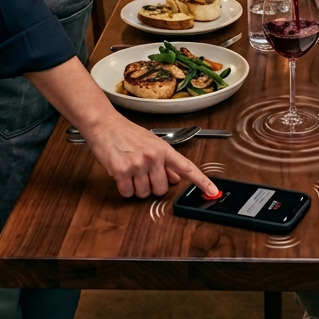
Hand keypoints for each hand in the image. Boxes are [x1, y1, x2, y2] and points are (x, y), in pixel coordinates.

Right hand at [84, 111, 218, 198]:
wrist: (104, 125)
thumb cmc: (127, 133)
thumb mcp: (151, 142)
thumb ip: (165, 161)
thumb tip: (177, 177)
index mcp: (164, 149)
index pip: (187, 167)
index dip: (202, 181)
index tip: (213, 191)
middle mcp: (154, 157)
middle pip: (162, 189)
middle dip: (152, 186)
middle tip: (143, 173)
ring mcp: (138, 165)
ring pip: (144, 193)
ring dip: (137, 188)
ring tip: (131, 171)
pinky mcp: (122, 172)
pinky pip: (128, 193)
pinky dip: (124, 188)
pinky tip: (122, 175)